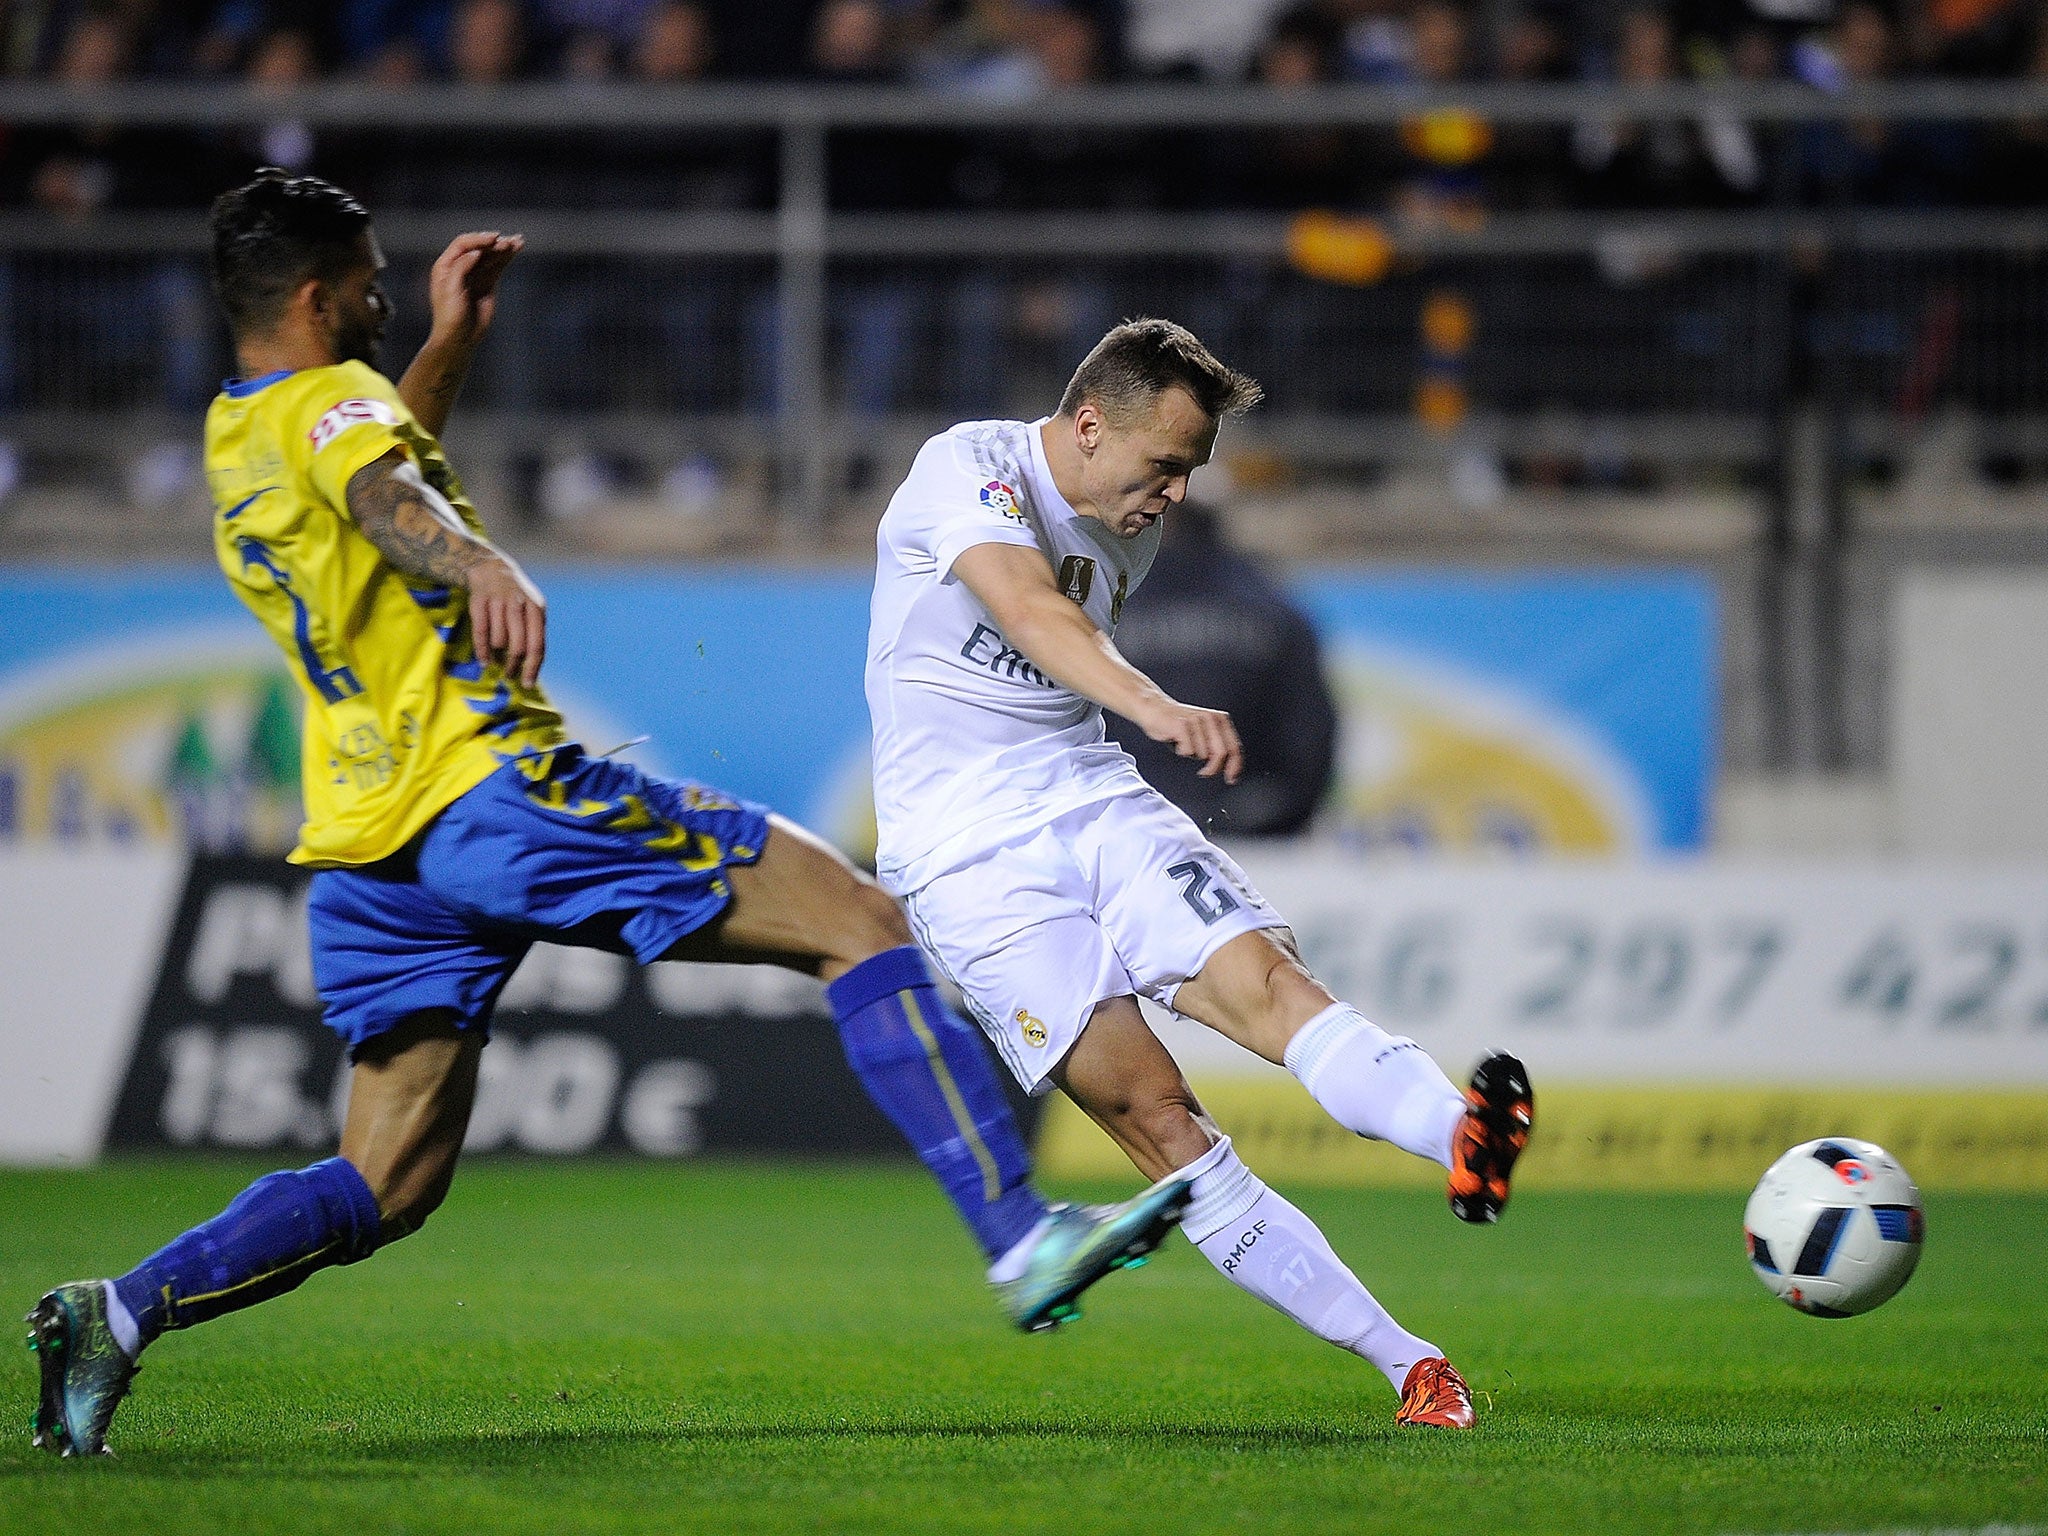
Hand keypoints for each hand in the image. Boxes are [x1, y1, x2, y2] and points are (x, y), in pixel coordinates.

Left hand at [425, 231, 523, 349]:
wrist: (460, 337)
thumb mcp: (451, 290)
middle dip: (494, 243)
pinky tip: (516, 249)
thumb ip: (461, 268)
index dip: (478, 239)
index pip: (463, 244)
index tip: (494, 239)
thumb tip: (476, 252)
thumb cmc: (450, 315)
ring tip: (518, 241)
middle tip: (507, 243)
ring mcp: (475, 274)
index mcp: (446, 265)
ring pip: (490, 256)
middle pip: (479, 247)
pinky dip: (507, 258)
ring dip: (504, 248)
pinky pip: (498, 266)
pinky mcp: (488, 283)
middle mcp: (460, 266)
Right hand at [467, 556, 546, 689]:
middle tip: (509, 675)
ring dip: (497, 655)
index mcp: (536, 608)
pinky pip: (481, 633)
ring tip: (497, 661)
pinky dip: (482, 650)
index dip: (532, 667)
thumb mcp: (532, 609)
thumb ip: (535, 632)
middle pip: (518, 646)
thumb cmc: (516, 597)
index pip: (537, 645)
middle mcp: (518, 604)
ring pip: (499, 641)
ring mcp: (497, 602)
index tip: (527, 684)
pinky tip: (484, 661)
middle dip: (513, 665)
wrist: (492, 568)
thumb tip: (533, 665)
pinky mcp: (478, 602)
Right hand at [1137, 698, 1242, 783]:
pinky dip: (1181, 751)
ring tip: (1184, 744)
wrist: (1154, 708)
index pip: (1235, 747)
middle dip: (1212, 768)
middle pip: (1221, 753)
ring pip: (1202, 754)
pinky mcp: (1181, 725)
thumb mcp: (1204, 734)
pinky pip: (1187, 751)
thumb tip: (1228, 769)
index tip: (1231, 779)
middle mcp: (1211, 718)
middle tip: (1204, 772)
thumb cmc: (1178, 724)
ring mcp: (1196, 720)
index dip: (1235, 766)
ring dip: (1192, 755)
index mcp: (1220, 719)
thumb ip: (1217, 746)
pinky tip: (1176, 741)